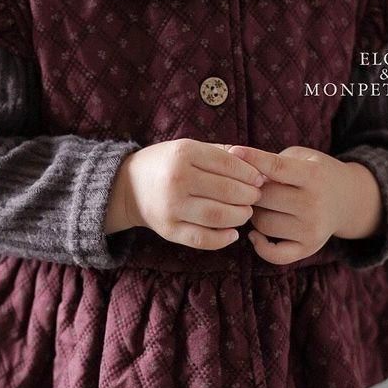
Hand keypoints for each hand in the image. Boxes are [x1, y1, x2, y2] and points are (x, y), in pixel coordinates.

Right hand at [106, 138, 265, 249]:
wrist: (128, 186)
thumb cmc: (166, 164)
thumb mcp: (188, 148)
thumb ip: (221, 154)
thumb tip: (259, 169)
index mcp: (183, 153)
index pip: (229, 164)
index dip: (250, 173)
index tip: (260, 179)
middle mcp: (176, 179)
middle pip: (228, 191)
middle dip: (249, 196)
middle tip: (256, 197)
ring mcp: (171, 207)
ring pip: (219, 216)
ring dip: (240, 216)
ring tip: (245, 212)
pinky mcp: (168, 230)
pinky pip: (202, 239)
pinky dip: (223, 238)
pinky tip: (233, 233)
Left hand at [227, 145, 383, 264]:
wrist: (348, 199)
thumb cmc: (314, 173)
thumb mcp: (301, 157)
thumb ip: (274, 161)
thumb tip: (240, 171)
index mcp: (314, 176)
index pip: (277, 167)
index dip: (253, 159)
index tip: (234, 151)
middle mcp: (315, 204)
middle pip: (264, 197)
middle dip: (251, 191)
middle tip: (252, 187)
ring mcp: (313, 229)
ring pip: (262, 224)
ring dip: (254, 214)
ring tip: (262, 206)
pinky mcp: (309, 248)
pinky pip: (273, 254)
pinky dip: (259, 246)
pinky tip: (256, 234)